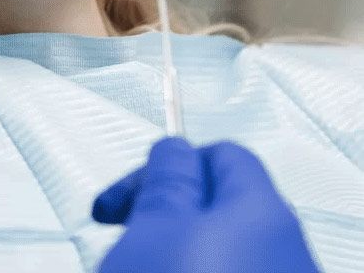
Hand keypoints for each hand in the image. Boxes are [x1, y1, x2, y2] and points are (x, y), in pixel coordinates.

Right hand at [93, 137, 319, 272]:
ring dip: (170, 249)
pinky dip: (188, 271)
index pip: (221, 154)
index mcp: (263, 212)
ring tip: (134, 265)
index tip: (122, 196)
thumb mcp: (153, 226)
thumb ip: (167, 177)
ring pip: (218, 248)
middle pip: (219, 205)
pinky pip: (226, 272)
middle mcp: (285, 250)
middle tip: (123, 233)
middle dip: (164, 212)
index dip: (166, 165)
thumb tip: (176, 147)